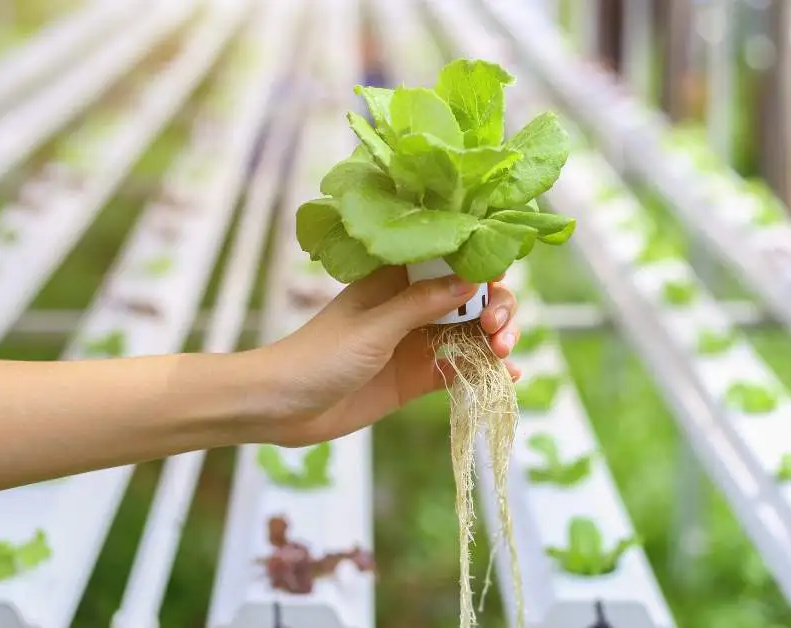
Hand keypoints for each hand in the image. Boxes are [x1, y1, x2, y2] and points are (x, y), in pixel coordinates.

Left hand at [260, 266, 521, 446]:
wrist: (284, 407)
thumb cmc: (319, 356)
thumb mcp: (374, 327)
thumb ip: (421, 305)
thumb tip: (471, 281)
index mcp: (397, 279)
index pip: (450, 260)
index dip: (480, 265)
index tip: (497, 279)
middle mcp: (412, 306)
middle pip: (470, 298)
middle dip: (494, 308)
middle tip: (496, 330)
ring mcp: (416, 342)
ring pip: (471, 333)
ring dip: (495, 341)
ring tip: (504, 355)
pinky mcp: (417, 378)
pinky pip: (460, 370)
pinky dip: (484, 371)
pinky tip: (507, 378)